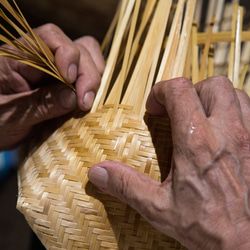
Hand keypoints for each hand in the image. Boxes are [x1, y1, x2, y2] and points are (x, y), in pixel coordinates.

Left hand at [0, 23, 104, 150]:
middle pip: (77, 48)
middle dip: (87, 74)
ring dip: (93, 79)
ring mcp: (57, 69)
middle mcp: (43, 58)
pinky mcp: (66, 82)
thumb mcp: (11, 115)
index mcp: (19, 57)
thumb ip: (40, 104)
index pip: (50, 38)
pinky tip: (86, 102)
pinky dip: (93, 87)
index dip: (67, 54)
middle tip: (85, 103)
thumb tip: (73, 97)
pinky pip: (88, 75)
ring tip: (86, 102)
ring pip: (88, 57)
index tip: (70, 81)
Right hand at [88, 76, 249, 248]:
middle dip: (190, 91)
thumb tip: (98, 173)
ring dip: (214, 99)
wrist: (249, 246)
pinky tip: (222, 130)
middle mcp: (227, 133)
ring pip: (235, 94)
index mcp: (196, 144)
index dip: (161, 91)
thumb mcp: (159, 208)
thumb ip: (126, 185)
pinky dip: (234, 111)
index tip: (154, 108)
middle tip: (178, 109)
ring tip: (200, 116)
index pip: (179, 91)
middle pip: (213, 85)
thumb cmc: (208, 228)